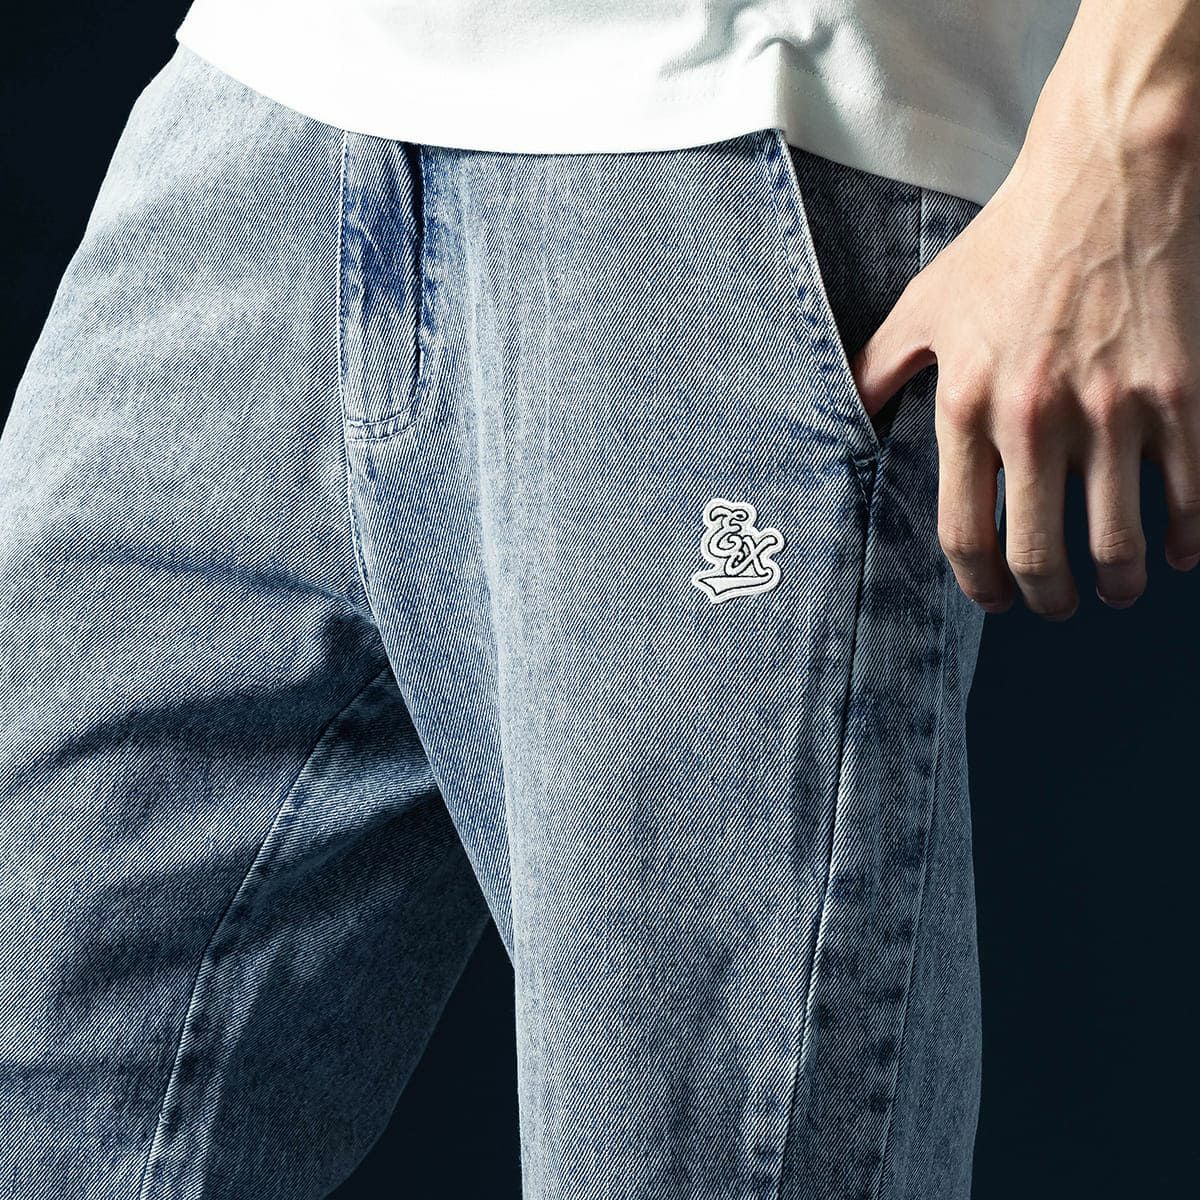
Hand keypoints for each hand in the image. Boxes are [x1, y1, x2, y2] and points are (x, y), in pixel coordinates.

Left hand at [849, 0, 1199, 618]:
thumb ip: (880, 368)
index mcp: (967, 404)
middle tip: (1057, 607)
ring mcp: (1111, 408)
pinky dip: (1185, 539)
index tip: (993, 600)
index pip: (963, 531)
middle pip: (1036, 553)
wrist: (1109, 172)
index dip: (978, 583)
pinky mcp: (1177, 392)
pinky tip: (1179, 553)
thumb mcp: (925, 304)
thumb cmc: (1010, 241)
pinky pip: (1188, 493)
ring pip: (1117, 539)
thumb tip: (846, 415)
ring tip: (1120, 590)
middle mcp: (1033, 417)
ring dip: (1119, 582)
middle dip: (1047, 598)